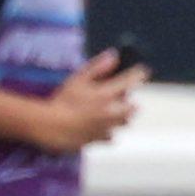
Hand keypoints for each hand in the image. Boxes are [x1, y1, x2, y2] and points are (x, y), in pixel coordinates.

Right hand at [14, 55, 141, 153]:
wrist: (52, 128)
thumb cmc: (63, 100)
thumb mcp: (78, 79)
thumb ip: (97, 67)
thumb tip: (114, 55)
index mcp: (108, 93)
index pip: (133, 80)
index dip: (140, 74)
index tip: (142, 71)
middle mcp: (112, 111)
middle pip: (133, 107)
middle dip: (131, 102)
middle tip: (122, 97)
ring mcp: (106, 127)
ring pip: (124, 122)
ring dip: (122, 117)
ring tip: (112, 112)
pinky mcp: (98, 140)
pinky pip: (110, 137)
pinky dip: (108, 132)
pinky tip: (101, 128)